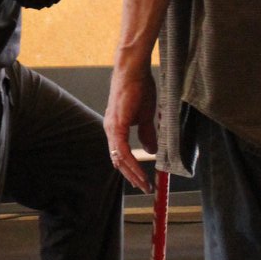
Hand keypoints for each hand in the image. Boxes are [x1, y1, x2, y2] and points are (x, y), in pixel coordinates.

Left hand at [103, 58, 156, 193]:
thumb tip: (150, 150)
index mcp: (116, 128)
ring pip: (119, 158)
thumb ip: (147, 134)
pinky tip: (141, 170)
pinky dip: (132, 162)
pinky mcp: (116, 125)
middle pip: (118, 160)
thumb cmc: (139, 88)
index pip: (121, 155)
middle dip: (132, 176)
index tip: (143, 180)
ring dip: (133, 173)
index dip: (131, 169)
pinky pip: (123, 150)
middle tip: (145, 188)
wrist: (134, 71)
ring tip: (145, 184)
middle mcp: (110, 129)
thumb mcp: (146, 116)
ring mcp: (111, 127)